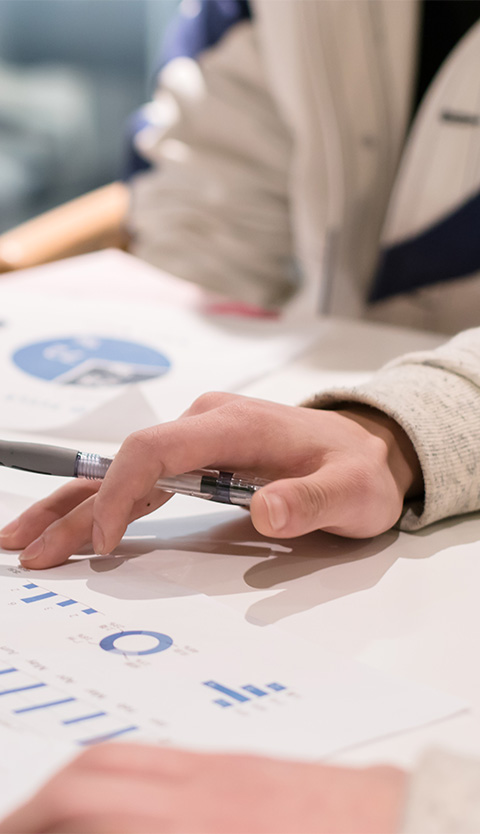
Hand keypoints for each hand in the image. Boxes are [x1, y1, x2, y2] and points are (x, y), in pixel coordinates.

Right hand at [0, 393, 421, 567]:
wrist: (363, 449)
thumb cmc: (357, 470)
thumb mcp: (353, 492)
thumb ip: (313, 501)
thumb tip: (265, 510)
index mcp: (234, 425)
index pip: (157, 450)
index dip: (121, 492)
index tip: (105, 543)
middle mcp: (205, 425)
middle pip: (124, 462)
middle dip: (74, 506)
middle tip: (26, 546)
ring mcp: (198, 441)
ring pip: (122, 473)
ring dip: (74, 508)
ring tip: (27, 541)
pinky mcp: (197, 460)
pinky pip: (140, 482)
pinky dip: (104, 507)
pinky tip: (73, 529)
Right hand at [0, 743, 405, 833]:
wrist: (398, 829)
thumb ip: (162, 829)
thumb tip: (113, 822)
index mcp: (200, 822)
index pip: (88, 805)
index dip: (35, 822)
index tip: (18, 830)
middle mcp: (198, 789)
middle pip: (90, 775)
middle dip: (38, 805)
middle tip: (20, 826)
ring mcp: (216, 769)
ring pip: (118, 757)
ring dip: (71, 784)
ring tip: (49, 814)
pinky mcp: (234, 763)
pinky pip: (155, 755)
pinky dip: (114, 775)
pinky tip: (110, 803)